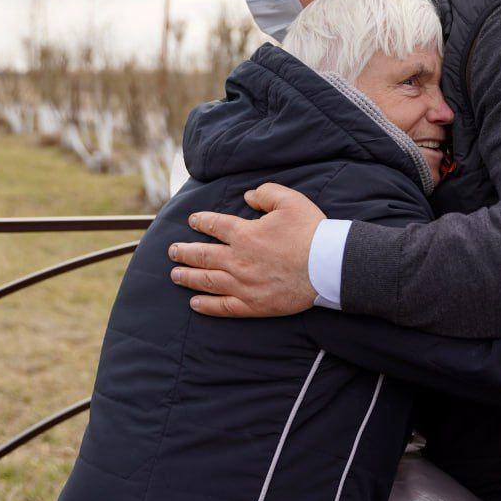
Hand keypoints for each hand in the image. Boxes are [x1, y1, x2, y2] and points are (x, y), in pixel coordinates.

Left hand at [168, 183, 323, 317]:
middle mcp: (238, 260)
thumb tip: (247, 197)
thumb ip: (266, 193)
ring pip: (207, 281)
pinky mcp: (254, 305)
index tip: (192, 221)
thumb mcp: (290, 201)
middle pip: (202, 255)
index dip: (201, 222)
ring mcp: (244, 285)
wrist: (328, 266)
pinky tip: (194, 304)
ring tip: (175, 274)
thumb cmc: (311, 232)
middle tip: (172, 251)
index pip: (214, 225)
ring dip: (188, 277)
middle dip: (184, 252)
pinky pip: (223, 307)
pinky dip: (206, 306)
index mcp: (245, 234)